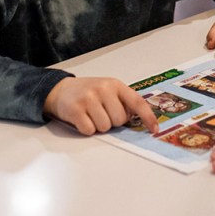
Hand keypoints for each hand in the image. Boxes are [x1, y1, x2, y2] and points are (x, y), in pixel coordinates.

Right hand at [43, 77, 157, 135]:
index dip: (148, 117)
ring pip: (105, 127)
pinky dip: (86, 129)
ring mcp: (89, 98)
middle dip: (112, 121)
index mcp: (115, 85)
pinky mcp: (76, 110)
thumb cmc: (88, 92)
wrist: (60, 89)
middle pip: (119, 120)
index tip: (154, 130)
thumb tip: (137, 119)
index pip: (137, 102)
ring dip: (98, 126)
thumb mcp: (108, 90)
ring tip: (90, 115)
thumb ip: (122, 101)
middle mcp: (103, 89)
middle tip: (101, 113)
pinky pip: (90, 130)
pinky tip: (82, 119)